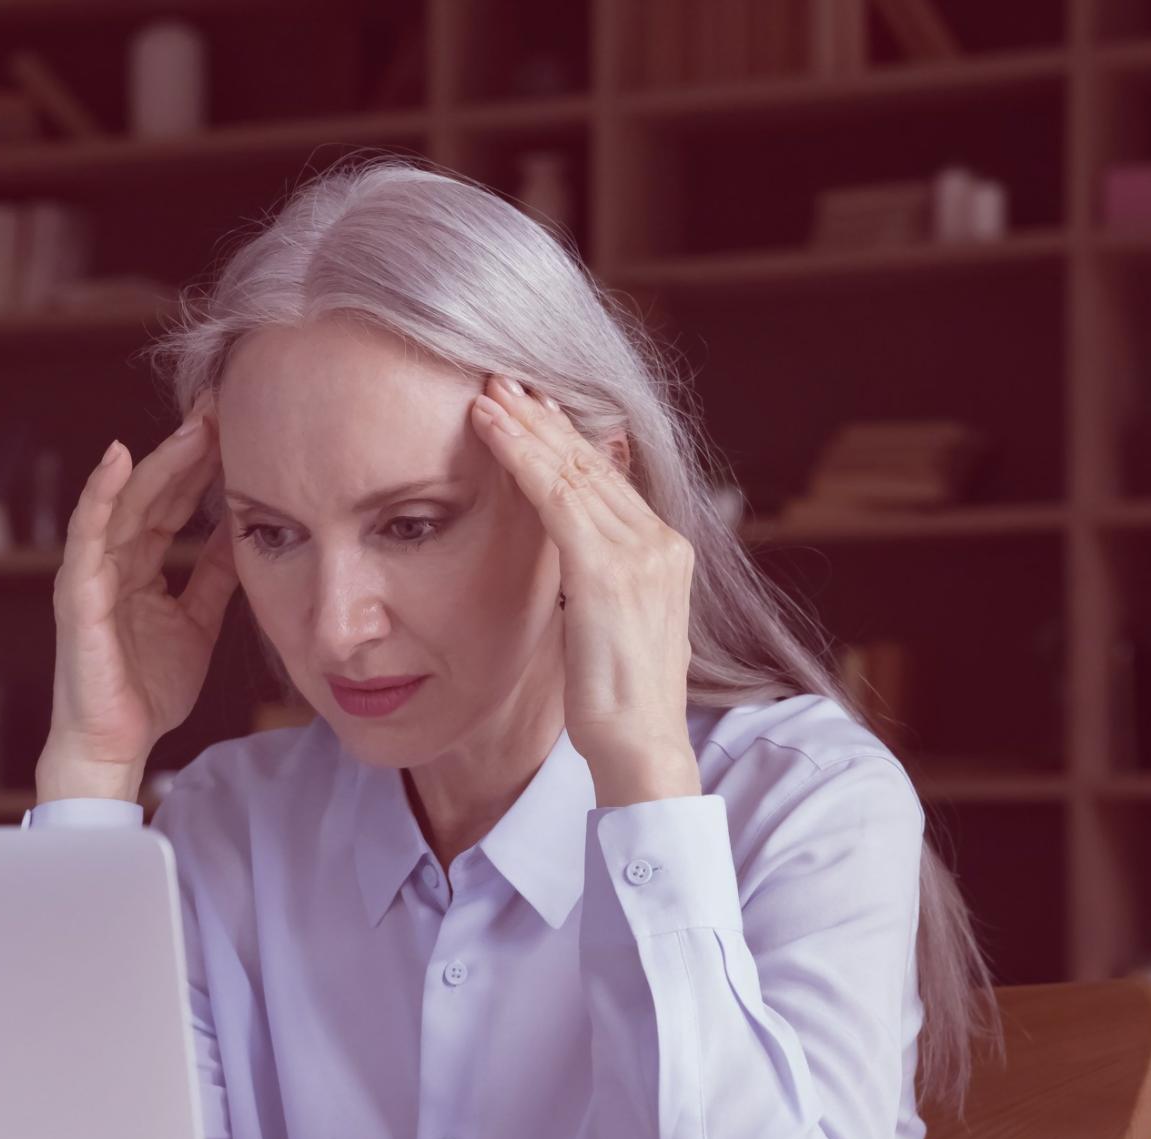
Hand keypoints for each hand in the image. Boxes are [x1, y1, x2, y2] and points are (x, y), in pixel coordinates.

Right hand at [38, 402, 238, 803]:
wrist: (116, 744)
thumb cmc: (148, 689)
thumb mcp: (197, 622)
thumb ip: (211, 577)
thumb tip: (239, 533)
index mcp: (139, 566)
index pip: (173, 503)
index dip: (204, 465)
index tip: (240, 427)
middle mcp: (111, 560)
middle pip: (152, 491)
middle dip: (188, 448)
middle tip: (223, 405)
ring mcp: (90, 572)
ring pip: (125, 501)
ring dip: (159, 460)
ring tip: (194, 423)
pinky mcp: (77, 592)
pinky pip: (87, 534)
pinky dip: (100, 493)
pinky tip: (117, 457)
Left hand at [468, 375, 700, 805]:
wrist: (643, 747)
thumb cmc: (618, 699)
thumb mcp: (610, 624)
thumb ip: (597, 577)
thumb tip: (567, 550)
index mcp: (664, 551)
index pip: (609, 478)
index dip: (565, 438)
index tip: (528, 406)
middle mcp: (660, 543)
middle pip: (592, 462)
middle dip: (542, 418)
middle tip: (500, 379)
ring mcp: (640, 555)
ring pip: (572, 470)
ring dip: (525, 427)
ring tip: (486, 393)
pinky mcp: (608, 573)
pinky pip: (556, 500)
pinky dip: (520, 458)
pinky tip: (492, 431)